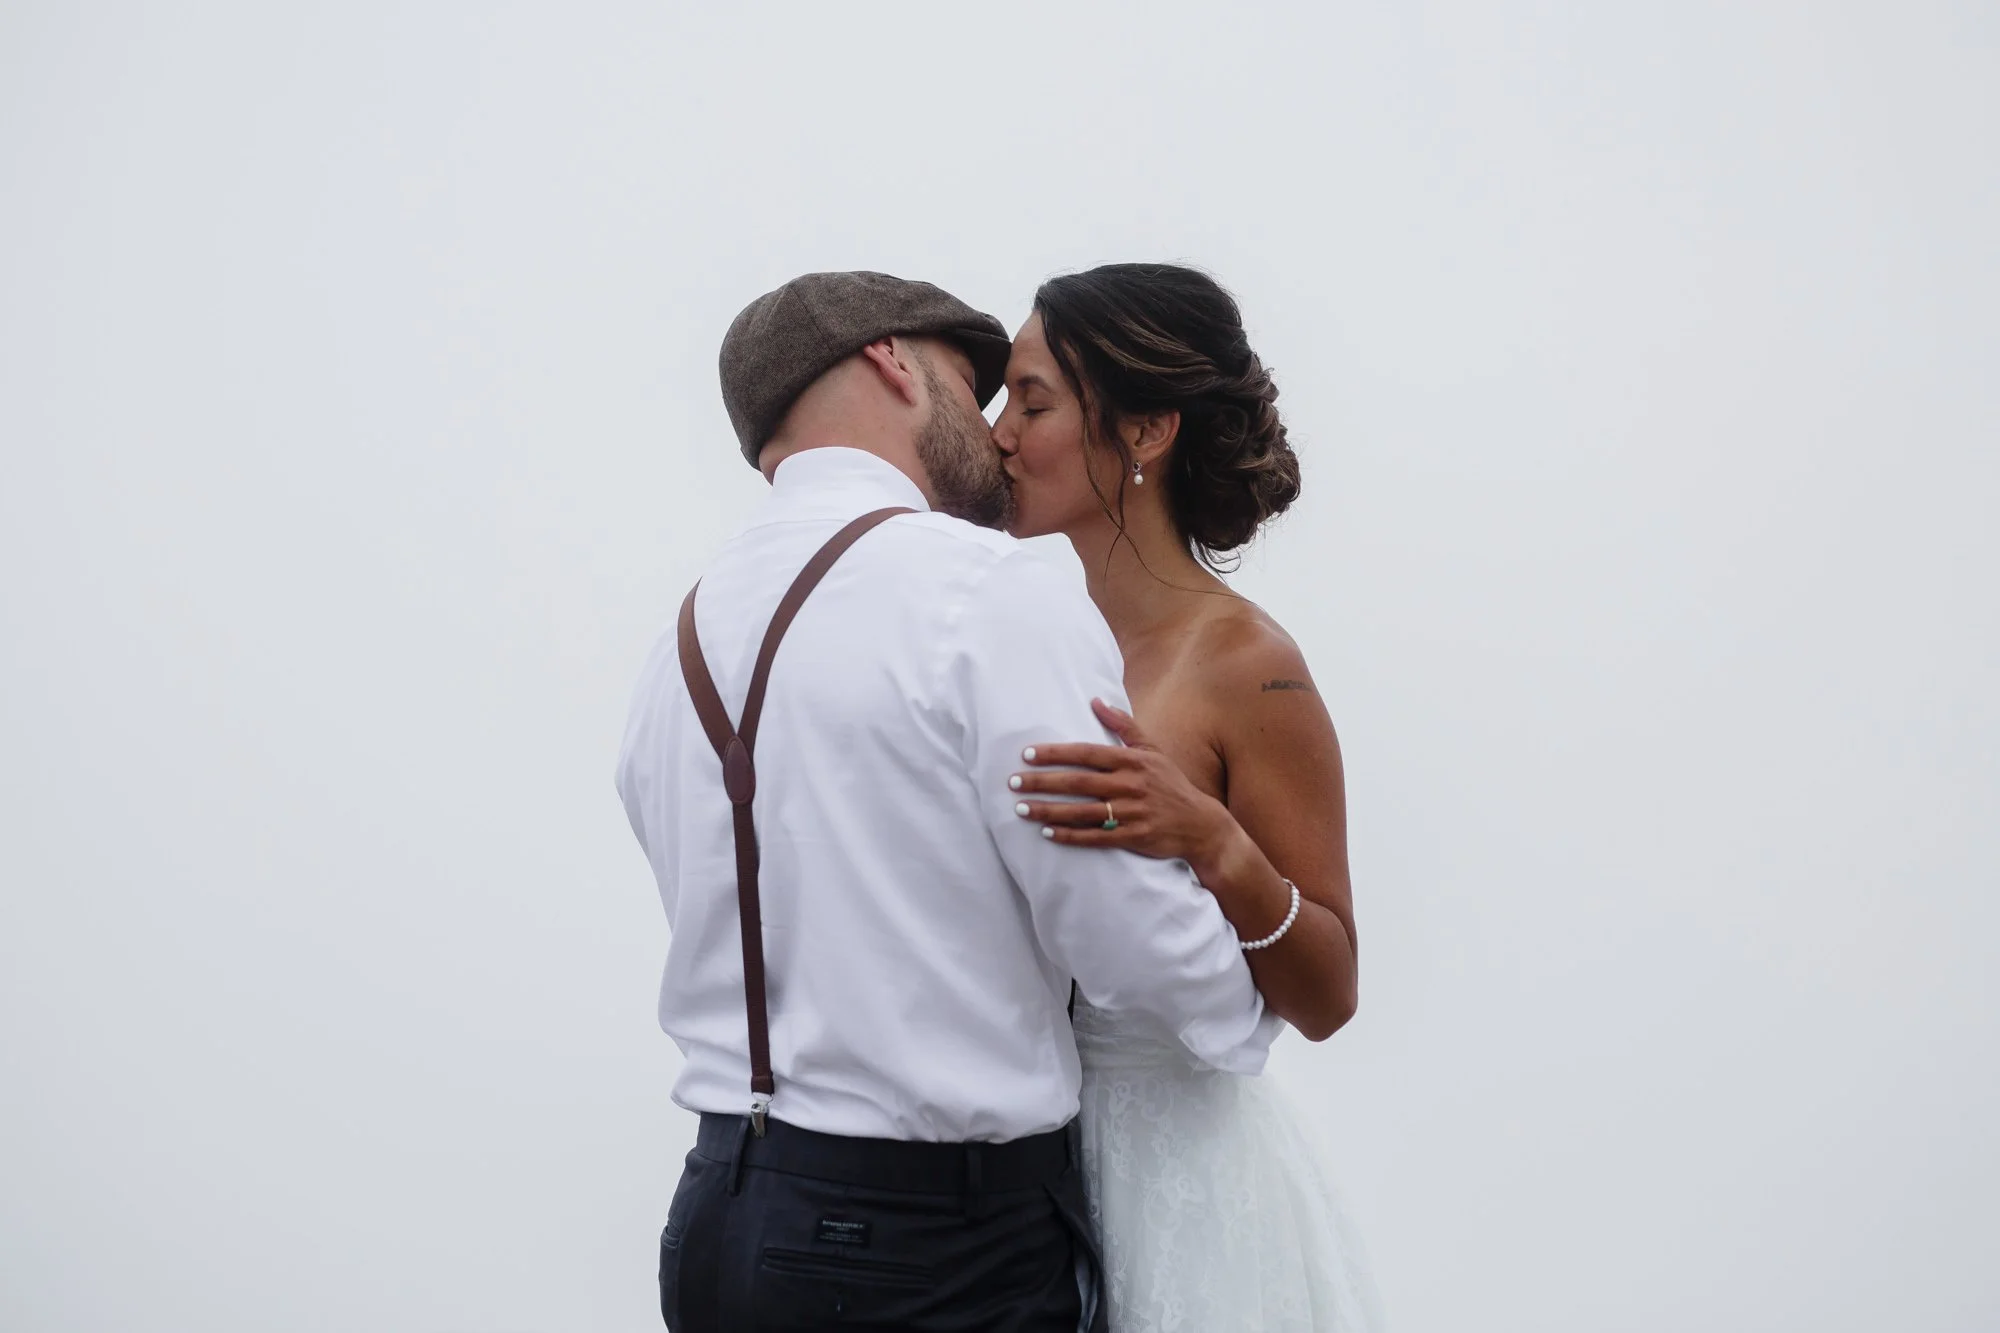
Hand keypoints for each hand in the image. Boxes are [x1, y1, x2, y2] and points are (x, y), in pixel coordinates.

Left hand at [1010, 698, 1235, 872]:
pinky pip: (1095, 837)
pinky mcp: (1133, 838)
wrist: (1200, 824)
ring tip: (1021, 809)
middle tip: (1013, 782)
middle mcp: (1130, 785)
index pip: (1086, 754)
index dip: (1055, 754)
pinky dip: (1070, 836)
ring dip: (1049, 811)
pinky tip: (1047, 833)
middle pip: (1078, 782)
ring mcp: (1132, 813)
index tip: (1027, 754)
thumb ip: (1124, 726)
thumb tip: (1095, 701)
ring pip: (1082, 811)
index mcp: (1132, 761)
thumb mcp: (1152, 751)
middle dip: (1042, 782)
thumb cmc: (1171, 784)